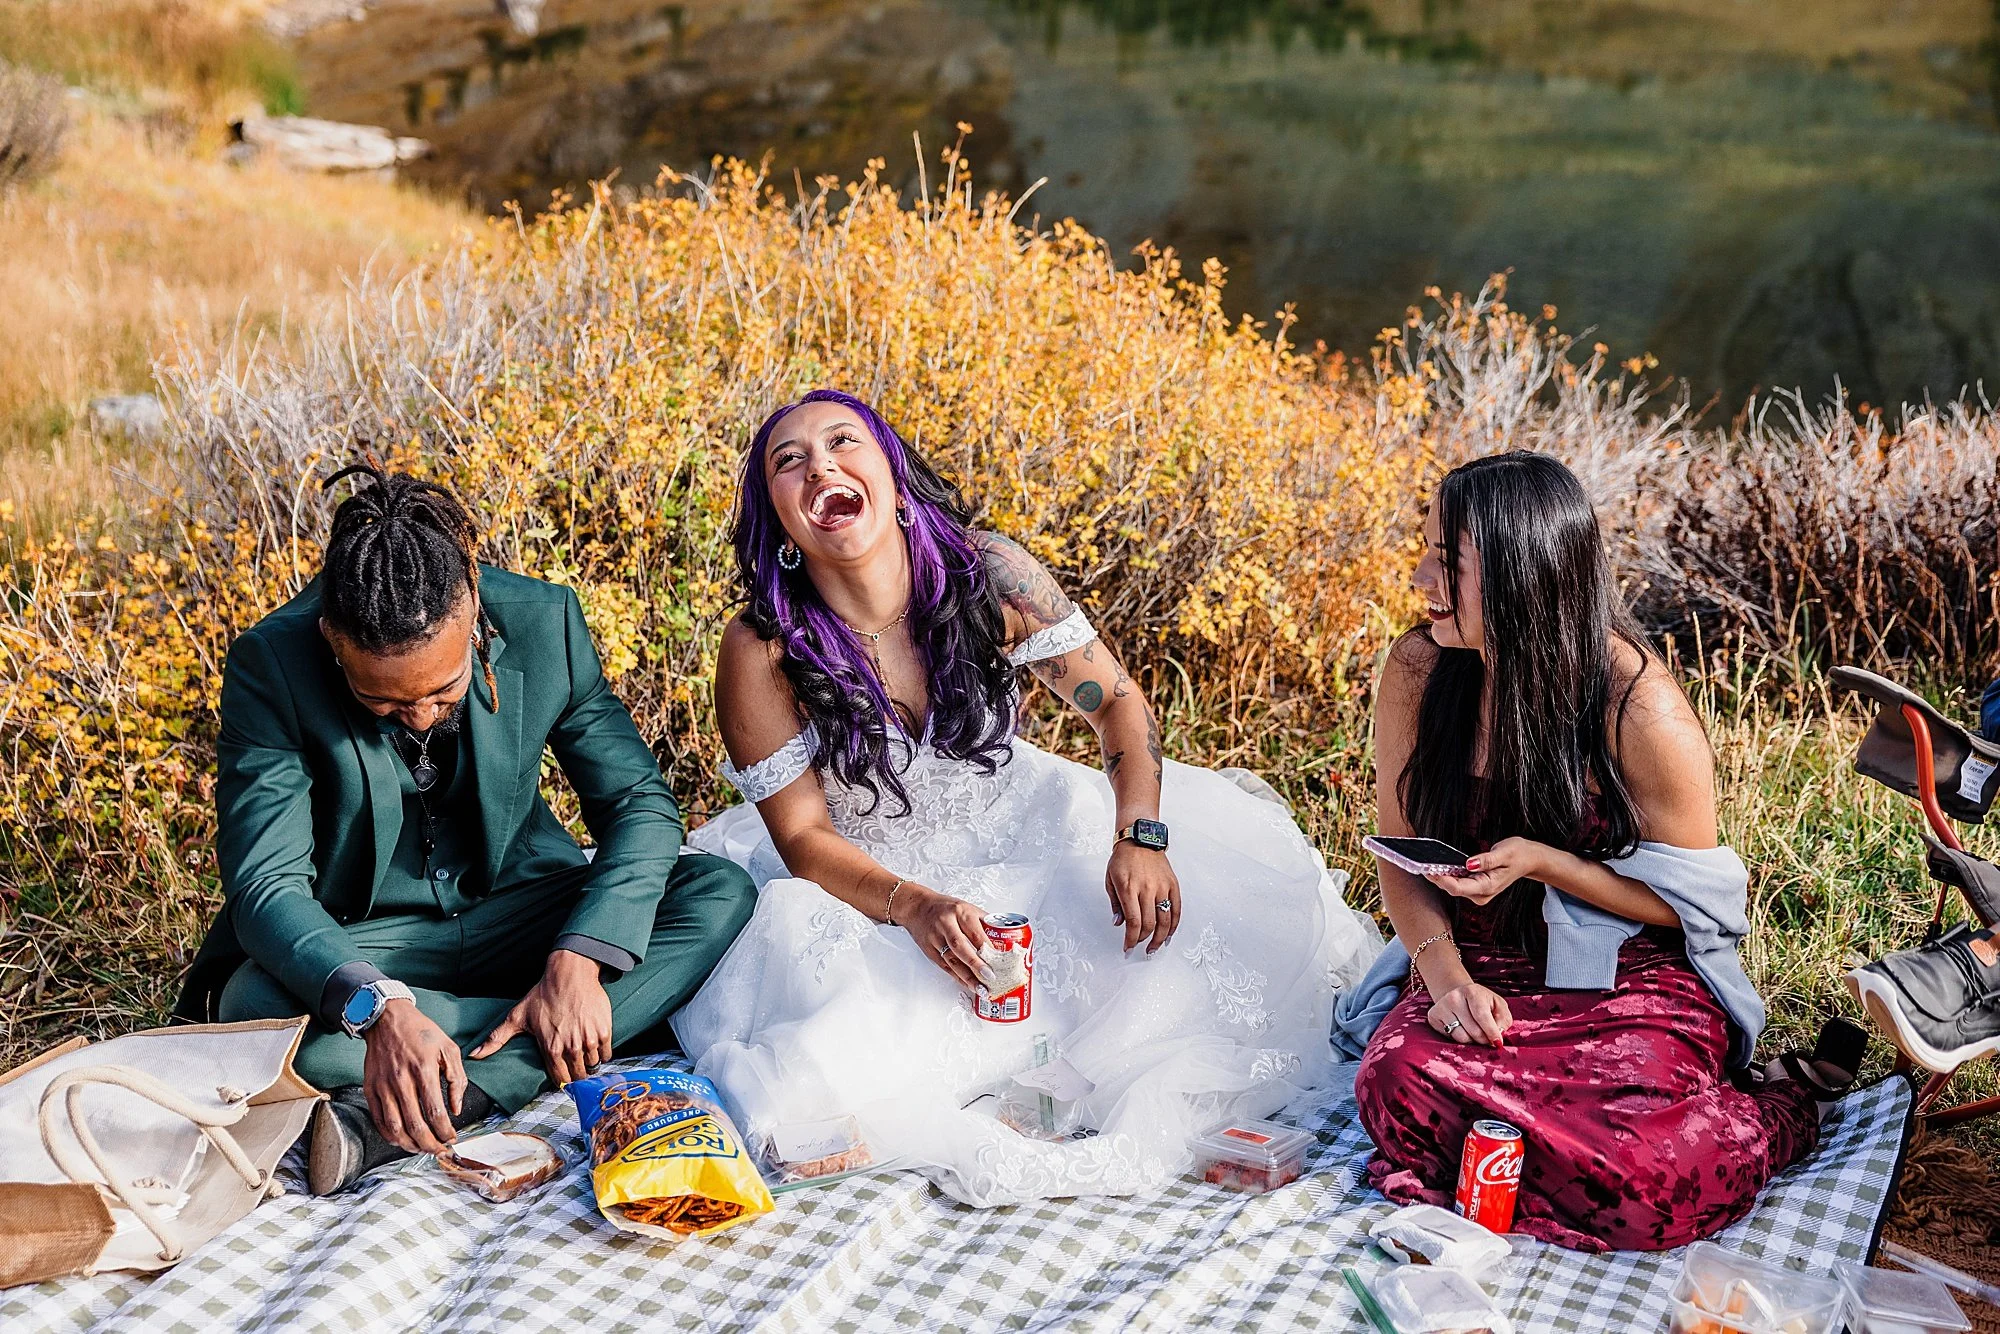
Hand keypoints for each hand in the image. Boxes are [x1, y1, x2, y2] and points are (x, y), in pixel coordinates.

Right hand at [362, 999, 466, 1153]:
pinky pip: (378, 1120)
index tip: (452, 1139)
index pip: (434, 1112)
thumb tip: (456, 1108)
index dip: (444, 1131)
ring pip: (394, 1128)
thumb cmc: (421, 1033)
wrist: (387, 1019)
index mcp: (423, 1070)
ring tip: (422, 1150)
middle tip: (439, 1151)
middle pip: (415, 1125)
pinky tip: (401, 1140)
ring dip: (409, 1145)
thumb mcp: (448, 1048)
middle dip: (429, 1145)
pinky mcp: (370, 1089)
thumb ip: (456, 1079)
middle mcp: (401, 1081)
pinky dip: (389, 1135)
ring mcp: (383, 1087)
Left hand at [469, 949, 612, 1086]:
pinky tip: (595, 1047)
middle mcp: (571, 1048)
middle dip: (576, 1076)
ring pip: (593, 1066)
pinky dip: (603, 1054)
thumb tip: (474, 1055)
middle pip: (578, 1077)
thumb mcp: (517, 1017)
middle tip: (575, 1069)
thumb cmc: (543, 995)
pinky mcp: (603, 1031)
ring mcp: (589, 1040)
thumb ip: (496, 1039)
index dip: (562, 1081)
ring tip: (584, 1056)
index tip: (563, 1077)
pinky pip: (606, 1054)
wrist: (570, 974)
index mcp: (550, 1049)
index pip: (560, 1080)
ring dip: (589, 1064)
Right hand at [897, 885, 993, 989]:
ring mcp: (935, 938)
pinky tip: (967, 984)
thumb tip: (1003, 938)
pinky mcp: (929, 949)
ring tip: (980, 988)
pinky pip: (944, 966)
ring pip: (951, 960)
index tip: (999, 961)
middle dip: (976, 964)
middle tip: (990, 977)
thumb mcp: (966, 907)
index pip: (975, 932)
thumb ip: (983, 922)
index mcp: (960, 912)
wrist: (917, 908)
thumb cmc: (944, 907)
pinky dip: (957, 977)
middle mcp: (946, 924)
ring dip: (967, 976)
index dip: (987, 948)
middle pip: (961, 946)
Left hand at [1107, 839, 1179, 952]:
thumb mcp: (1110, 880)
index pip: (1133, 921)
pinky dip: (1174, 925)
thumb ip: (1115, 904)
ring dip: (1160, 938)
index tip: (1127, 948)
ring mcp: (1162, 886)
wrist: (1140, 839)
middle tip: (1138, 947)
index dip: (1130, 939)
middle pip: (1149, 924)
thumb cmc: (1123, 859)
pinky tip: (1169, 934)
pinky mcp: (1173, 884)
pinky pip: (1176, 909)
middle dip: (1143, 940)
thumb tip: (1118, 924)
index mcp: (1128, 888)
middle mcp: (1147, 888)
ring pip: (1165, 920)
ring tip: (1154, 947)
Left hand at [1425, 836, 1548, 905]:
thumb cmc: (1519, 854)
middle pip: (1451, 888)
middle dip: (1436, 877)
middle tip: (1419, 864)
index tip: (1428, 869)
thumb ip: (1486, 860)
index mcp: (1487, 888)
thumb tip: (1469, 864)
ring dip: (1439, 876)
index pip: (1458, 887)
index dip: (1442, 879)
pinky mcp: (1474, 886)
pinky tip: (1436, 865)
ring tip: (1423, 863)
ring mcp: (1477, 892)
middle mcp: (1480, 894)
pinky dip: (1446, 874)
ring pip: (1452, 886)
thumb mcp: (1504, 854)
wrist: (1529, 859)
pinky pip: (1456, 882)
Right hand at [1428, 981, 1513, 1046]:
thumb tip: (1498, 1034)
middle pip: (1473, 1030)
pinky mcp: (1433, 1017)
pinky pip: (1450, 1038)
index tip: (1498, 1043)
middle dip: (1484, 1039)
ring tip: (1473, 1031)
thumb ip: (1502, 1019)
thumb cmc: (1482, 1002)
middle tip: (1487, 1039)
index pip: (1482, 1016)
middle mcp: (1453, 997)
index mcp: (1471, 991)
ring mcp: (1441, 1007)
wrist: (1459, 995)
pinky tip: (1460, 1028)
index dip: (1491, 1032)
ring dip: (1471, 1039)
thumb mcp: (1498, 1005)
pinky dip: (1458, 1037)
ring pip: (1461, 1037)